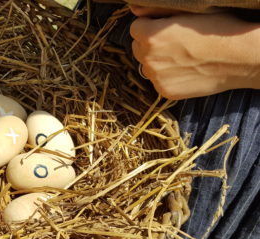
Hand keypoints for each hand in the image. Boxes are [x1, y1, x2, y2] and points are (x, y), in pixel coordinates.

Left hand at [129, 10, 259, 99]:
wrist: (240, 58)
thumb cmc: (218, 28)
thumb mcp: (189, 10)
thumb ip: (156, 9)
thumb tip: (134, 9)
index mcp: (150, 35)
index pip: (136, 27)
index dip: (152, 25)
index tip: (168, 27)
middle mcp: (148, 58)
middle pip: (138, 47)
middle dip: (151, 44)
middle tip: (176, 42)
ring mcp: (155, 77)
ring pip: (147, 65)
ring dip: (158, 61)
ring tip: (183, 56)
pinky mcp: (164, 91)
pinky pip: (158, 81)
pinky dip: (167, 76)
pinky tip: (186, 69)